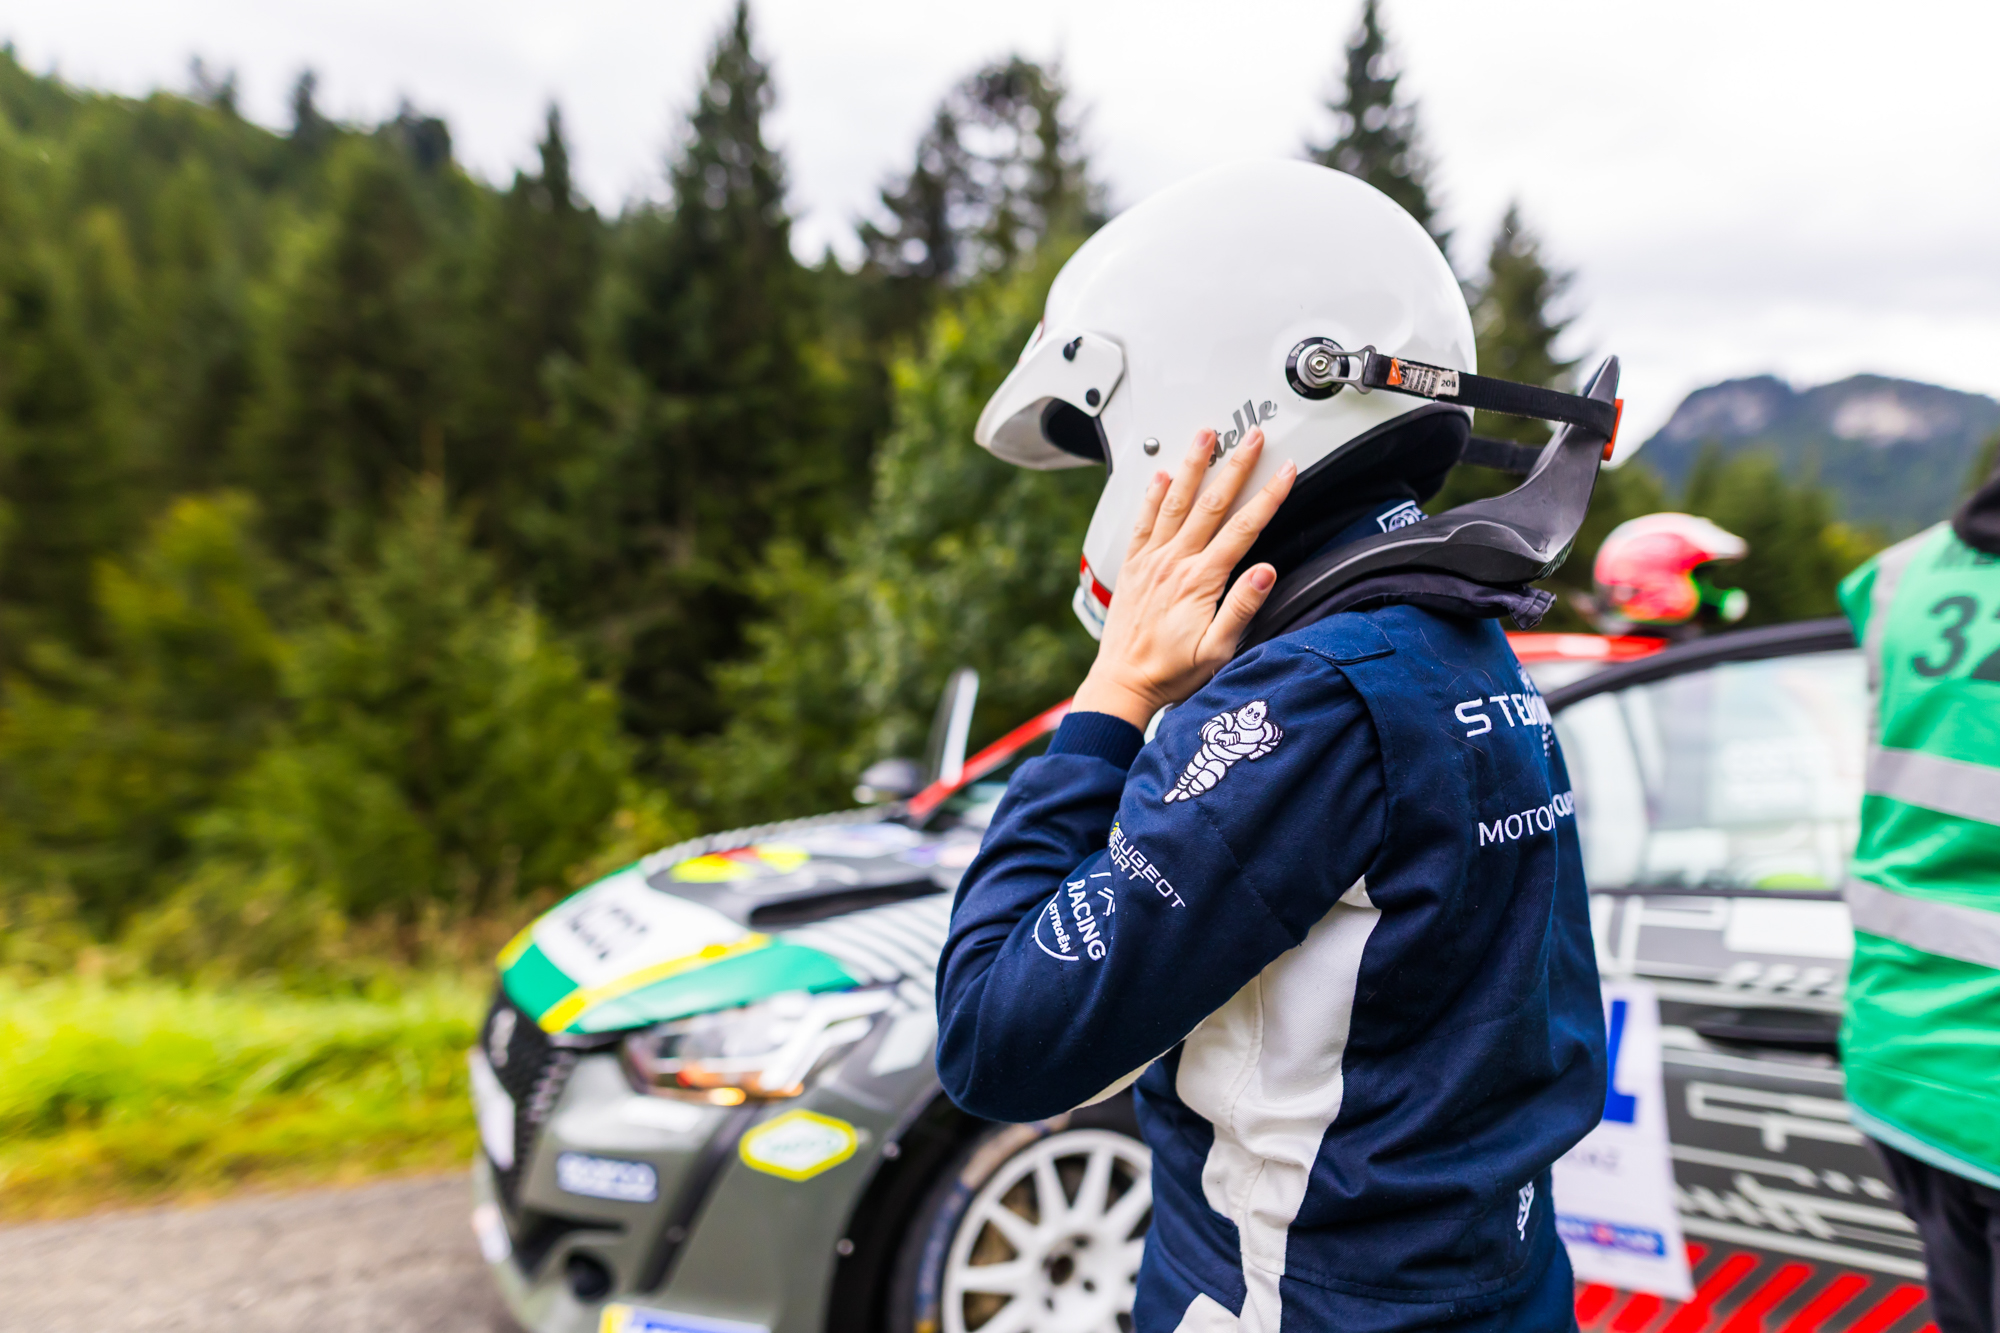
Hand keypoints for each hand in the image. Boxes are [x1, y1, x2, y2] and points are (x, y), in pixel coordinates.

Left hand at [1072, 429, 1294, 727]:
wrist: (1122, 683)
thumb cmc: (1170, 673)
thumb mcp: (1217, 651)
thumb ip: (1242, 608)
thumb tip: (1265, 572)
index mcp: (1200, 581)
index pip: (1244, 528)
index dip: (1268, 496)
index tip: (1285, 471)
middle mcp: (1174, 563)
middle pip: (1212, 503)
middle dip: (1236, 466)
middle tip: (1252, 438)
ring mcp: (1151, 561)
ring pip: (1176, 502)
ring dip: (1193, 466)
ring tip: (1205, 435)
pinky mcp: (1132, 566)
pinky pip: (1143, 521)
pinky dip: (1152, 495)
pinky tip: (1161, 475)